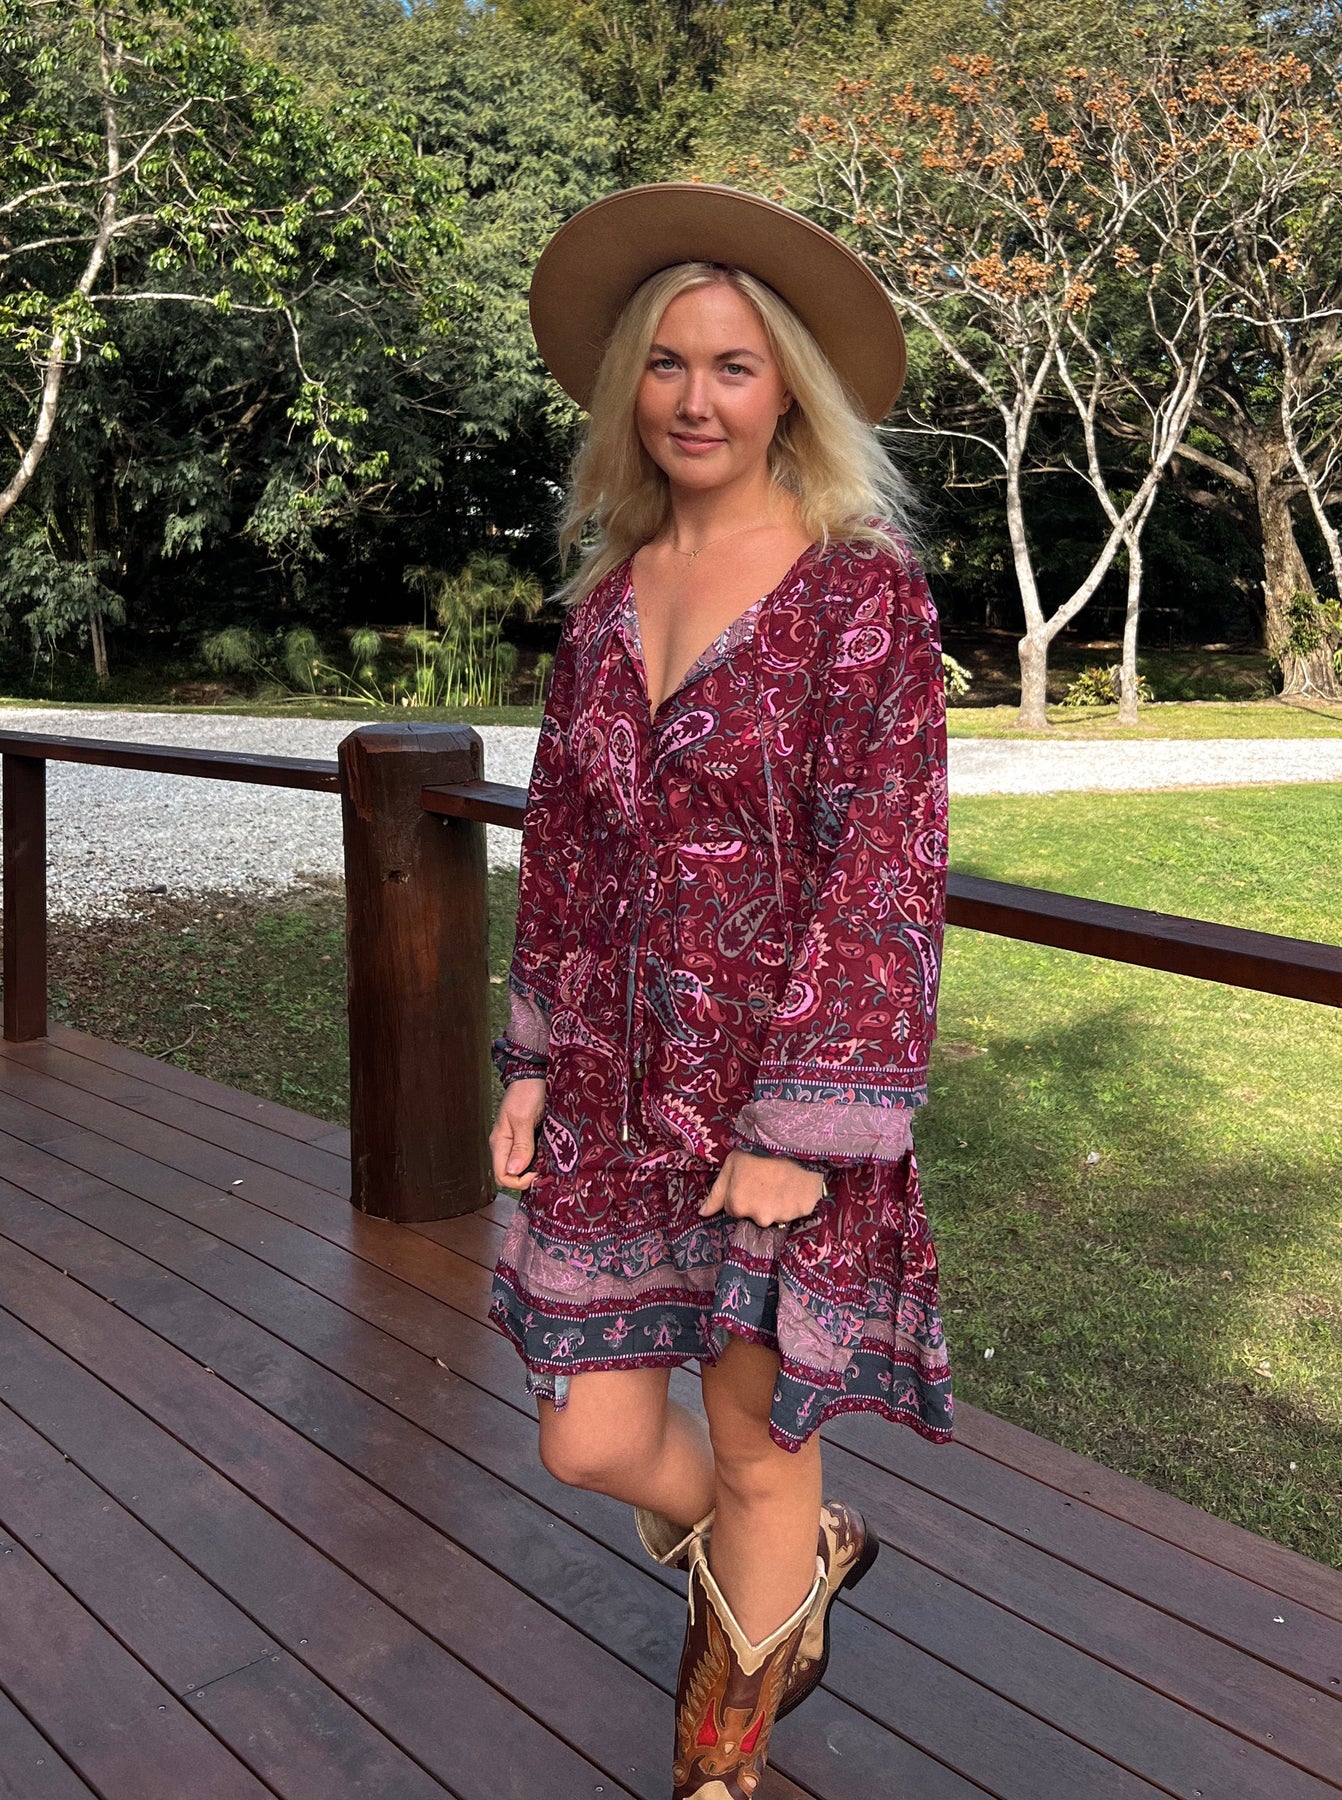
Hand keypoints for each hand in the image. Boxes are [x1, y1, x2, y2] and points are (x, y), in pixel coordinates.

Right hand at [490, 1078, 545, 1190]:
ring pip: (520, 1168)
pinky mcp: (525, 1138)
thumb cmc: (526, 1093)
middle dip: (526, 1178)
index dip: (518, 1181)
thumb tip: (514, 1171)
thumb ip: (521, 1145)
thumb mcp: (524, 1119)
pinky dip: (538, 1160)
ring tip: (548, 1164)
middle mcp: (505, 1145)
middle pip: (509, 1175)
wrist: (532, 1075)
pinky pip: (528, 1157)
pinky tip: (548, 1156)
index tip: (535, 1173)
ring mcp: (514, 1142)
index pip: (501, 1176)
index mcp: (499, 1142)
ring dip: (533, 1170)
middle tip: (544, 1171)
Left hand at [698, 1149, 825, 1227]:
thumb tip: (703, 1213)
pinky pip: (798, 1211)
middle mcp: (760, 1217)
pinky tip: (797, 1183)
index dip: (742, 1193)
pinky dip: (797, 1200)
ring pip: (778, 1214)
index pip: (735, 1209)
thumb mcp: (731, 1166)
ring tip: (783, 1179)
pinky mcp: (803, 1212)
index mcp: (738, 1206)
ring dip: (779, 1202)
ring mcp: (783, 1216)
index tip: (751, 1179)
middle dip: (761, 1201)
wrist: (792, 1139)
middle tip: (768, 1178)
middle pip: (757, 1215)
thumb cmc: (758, 1149)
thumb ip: (716, 1194)